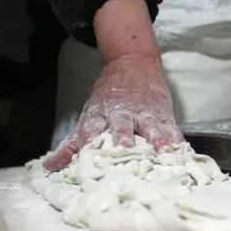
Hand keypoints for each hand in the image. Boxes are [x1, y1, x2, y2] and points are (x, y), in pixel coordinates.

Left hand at [44, 54, 183, 169]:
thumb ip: (70, 146)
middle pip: (120, 125)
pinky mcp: (162, 113)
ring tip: (162, 150)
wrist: (132, 62)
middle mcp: (120, 114)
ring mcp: (143, 112)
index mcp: (98, 116)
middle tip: (126, 149)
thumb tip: (49, 168)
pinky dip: (176, 139)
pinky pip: (171, 128)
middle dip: (123, 137)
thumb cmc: (106, 98)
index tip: (90, 166)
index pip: (90, 132)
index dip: (90, 147)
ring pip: (149, 125)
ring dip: (156, 137)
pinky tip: (181, 150)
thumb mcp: (87, 117)